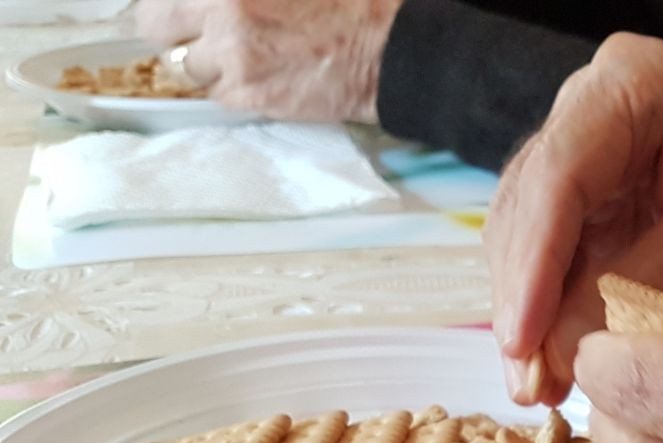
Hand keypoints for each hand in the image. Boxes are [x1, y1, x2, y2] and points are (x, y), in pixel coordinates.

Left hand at [136, 0, 401, 122]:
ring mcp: (233, 53)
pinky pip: (216, 95)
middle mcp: (222, 7)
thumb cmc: (345, 2)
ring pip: (184, 66)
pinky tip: (264, 74)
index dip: (169, 4)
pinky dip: (233, 87)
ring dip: (204, 62)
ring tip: (242, 55)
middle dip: (171, 29)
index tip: (181, 10)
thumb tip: (206, 5)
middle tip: (198, 31)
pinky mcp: (251, 93)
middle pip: (154, 25)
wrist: (389, 47)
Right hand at [487, 34, 662, 405]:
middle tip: (527, 381)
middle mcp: (586, 112)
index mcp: (627, 88)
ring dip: (527, 317)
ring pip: (527, 240)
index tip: (522, 339)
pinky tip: (549, 371)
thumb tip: (556, 355)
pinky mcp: (587, 207)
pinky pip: (552, 263)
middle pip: (529, 209)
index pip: (558, 176)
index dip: (533, 263)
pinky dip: (549, 317)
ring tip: (535, 388)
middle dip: (523, 301)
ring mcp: (581, 159)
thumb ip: (636, 290)